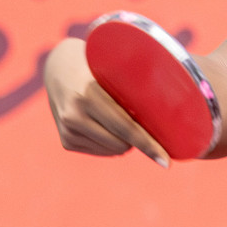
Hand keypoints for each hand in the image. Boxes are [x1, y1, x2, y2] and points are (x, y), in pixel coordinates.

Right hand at [42, 37, 171, 167]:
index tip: (166, 162)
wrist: (58, 66)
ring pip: (112, 150)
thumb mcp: (113, 68)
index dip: (149, 145)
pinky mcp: (66, 140)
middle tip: (143, 120)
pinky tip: (107, 125)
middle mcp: (75, 114)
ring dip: (125, 141)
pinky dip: (111, 143)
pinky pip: (100, 151)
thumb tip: (167, 112)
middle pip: (122, 144)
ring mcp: (68, 129)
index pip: (127, 128)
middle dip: (139, 140)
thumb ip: (134, 87)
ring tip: (121, 118)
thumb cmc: (98, 64)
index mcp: (89, 94)